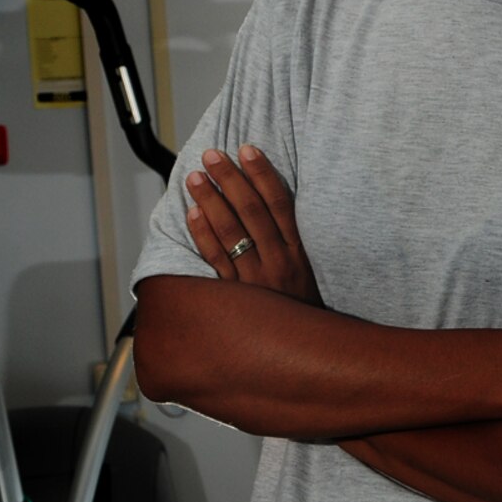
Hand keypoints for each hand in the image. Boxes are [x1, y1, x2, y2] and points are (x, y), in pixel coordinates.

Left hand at [186, 145, 323, 306]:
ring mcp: (256, 280)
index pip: (280, 204)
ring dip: (211, 201)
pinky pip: (216, 261)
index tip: (247, 149)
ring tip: (195, 177)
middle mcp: (279, 263)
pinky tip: (193, 214)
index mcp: (299, 253)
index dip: (263, 174)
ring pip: (230, 232)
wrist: (304, 352)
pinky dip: (203, 235)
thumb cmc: (303, 309)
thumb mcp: (309, 272)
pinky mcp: (236, 298)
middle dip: (231, 180)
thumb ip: (291, 242)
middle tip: (213, 155)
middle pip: (252, 212)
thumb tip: (271, 202)